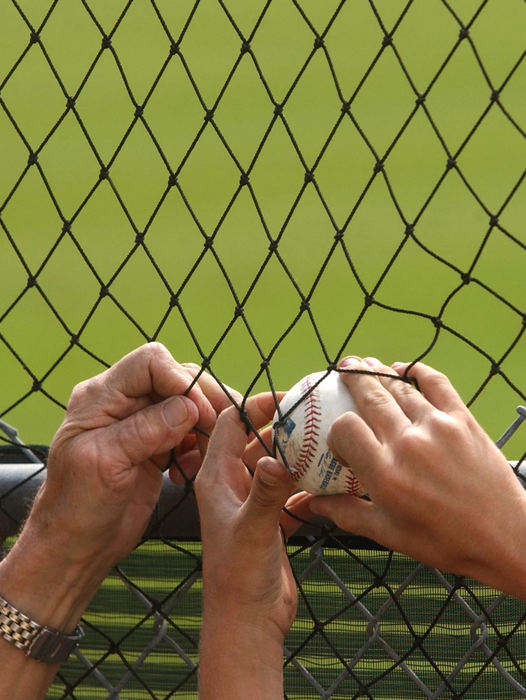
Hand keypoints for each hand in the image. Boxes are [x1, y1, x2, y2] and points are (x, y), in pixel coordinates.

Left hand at [32, 343, 217, 569]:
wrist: (76, 545)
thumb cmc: (76, 506)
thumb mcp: (105, 464)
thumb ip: (145, 430)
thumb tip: (188, 405)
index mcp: (101, 397)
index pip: (150, 362)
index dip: (179, 379)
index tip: (198, 411)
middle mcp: (122, 403)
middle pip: (175, 378)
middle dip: (200, 401)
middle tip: (215, 430)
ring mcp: (141, 424)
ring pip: (187, 403)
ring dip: (203, 425)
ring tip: (205, 452)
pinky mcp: (156, 446)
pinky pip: (189, 431)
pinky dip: (199, 446)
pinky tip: (191, 469)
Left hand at [195, 393, 312, 697]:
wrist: (247, 623)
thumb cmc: (238, 579)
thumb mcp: (252, 531)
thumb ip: (265, 494)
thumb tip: (279, 459)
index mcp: (216, 477)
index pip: (231, 423)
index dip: (256, 405)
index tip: (289, 398)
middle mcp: (231, 483)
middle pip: (257, 438)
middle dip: (283, 425)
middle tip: (317, 415)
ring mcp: (252, 500)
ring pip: (276, 463)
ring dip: (299, 453)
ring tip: (329, 442)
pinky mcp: (270, 519)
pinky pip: (291, 489)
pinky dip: (308, 482)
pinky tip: (331, 480)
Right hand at [310, 356, 525, 597]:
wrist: (505, 536)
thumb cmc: (445, 541)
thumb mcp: (389, 534)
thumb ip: (347, 514)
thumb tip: (314, 505)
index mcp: (385, 474)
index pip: (346, 429)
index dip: (336, 428)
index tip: (341, 437)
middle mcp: (407, 444)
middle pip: (370, 396)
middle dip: (351, 378)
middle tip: (342, 368)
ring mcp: (437, 427)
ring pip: (399, 386)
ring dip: (378, 371)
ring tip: (365, 363)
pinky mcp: (463, 420)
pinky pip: (437, 383)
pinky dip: (417, 370)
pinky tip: (405, 367)